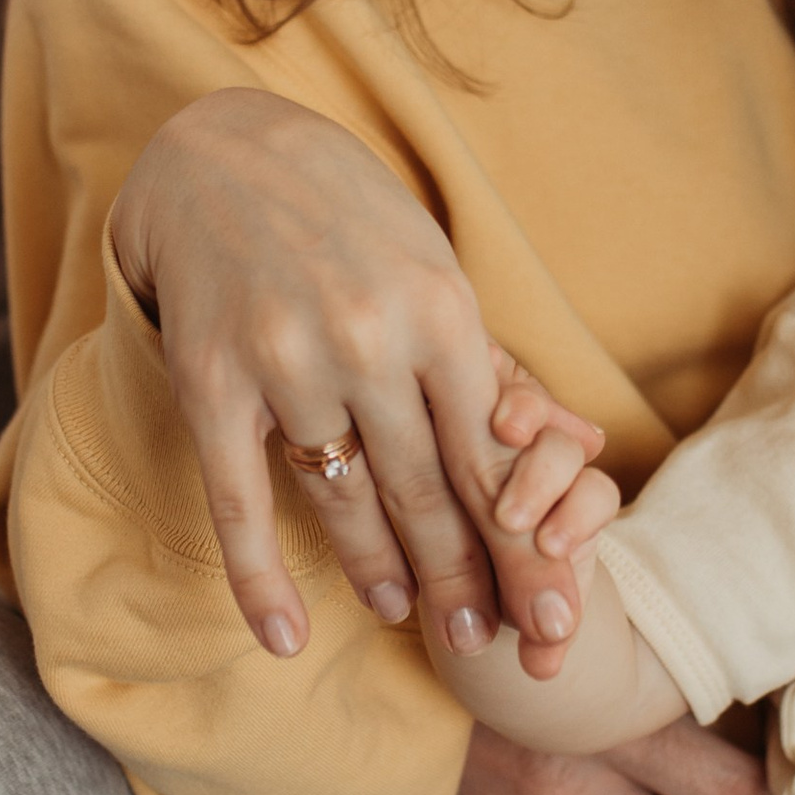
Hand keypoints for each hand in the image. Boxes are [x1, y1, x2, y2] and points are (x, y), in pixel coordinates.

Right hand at [114, 90, 605, 659]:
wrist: (222, 150)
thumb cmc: (351, 216)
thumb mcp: (438, 272)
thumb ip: (497, 371)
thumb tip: (584, 450)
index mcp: (439, 311)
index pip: (491, 459)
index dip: (523, 549)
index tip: (550, 614)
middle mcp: (367, 341)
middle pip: (426, 492)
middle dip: (466, 579)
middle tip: (487, 644)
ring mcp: (284, 363)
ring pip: (343, 501)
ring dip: (380, 573)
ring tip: (408, 618)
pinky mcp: (210, 383)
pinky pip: (241, 502)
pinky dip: (261, 579)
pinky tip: (286, 638)